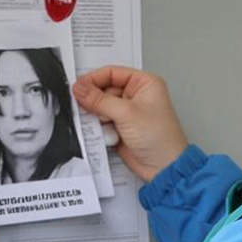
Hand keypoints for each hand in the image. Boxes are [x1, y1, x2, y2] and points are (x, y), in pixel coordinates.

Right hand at [72, 66, 188, 181]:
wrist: (163, 168)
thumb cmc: (160, 138)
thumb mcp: (126, 113)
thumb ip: (99, 100)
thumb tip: (80, 88)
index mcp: (144, 84)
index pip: (112, 73)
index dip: (93, 79)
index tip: (78, 87)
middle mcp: (136, 96)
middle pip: (104, 89)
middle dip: (94, 100)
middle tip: (84, 107)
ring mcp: (128, 112)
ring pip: (101, 107)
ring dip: (97, 116)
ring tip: (102, 124)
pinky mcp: (121, 128)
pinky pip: (102, 122)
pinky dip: (100, 127)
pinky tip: (106, 134)